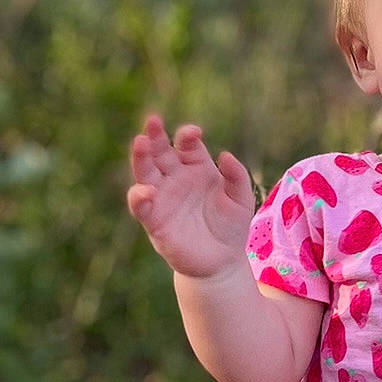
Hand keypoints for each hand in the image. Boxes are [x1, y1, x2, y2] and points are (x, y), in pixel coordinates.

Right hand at [127, 114, 255, 280]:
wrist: (222, 261)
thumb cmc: (231, 226)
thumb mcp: (241, 199)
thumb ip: (237, 176)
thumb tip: (224, 155)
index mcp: (195, 167)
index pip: (186, 144)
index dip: (187, 135)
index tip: (195, 134)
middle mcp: (175, 178)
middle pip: (159, 152)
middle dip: (155, 136)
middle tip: (153, 120)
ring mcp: (162, 198)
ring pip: (145, 173)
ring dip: (140, 157)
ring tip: (140, 142)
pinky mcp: (154, 222)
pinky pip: (141, 207)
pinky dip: (139, 198)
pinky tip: (146, 191)